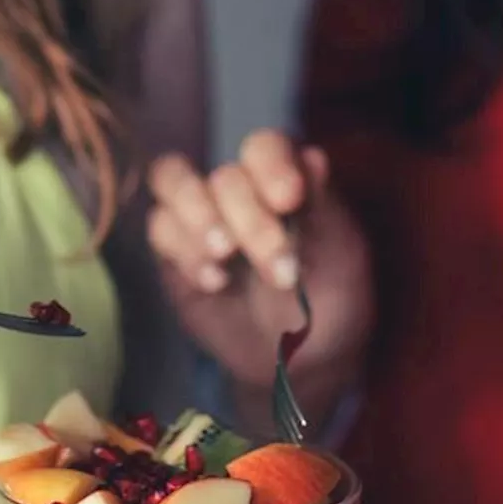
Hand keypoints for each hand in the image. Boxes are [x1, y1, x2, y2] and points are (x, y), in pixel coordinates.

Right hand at [146, 130, 372, 409]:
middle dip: (250, 220)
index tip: (289, 199)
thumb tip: (312, 157)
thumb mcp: (342, 254)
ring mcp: (201, 214)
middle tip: (279, 270)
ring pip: (174, 182)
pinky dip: (185, 251)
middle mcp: (240, 187)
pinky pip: (160, 228)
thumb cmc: (330, 296)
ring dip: (200, 218)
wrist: (300, 357)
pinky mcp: (174, 249)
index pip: (265, 146)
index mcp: (285, 175)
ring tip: (225, 255)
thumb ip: (324, 207)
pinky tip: (215, 282)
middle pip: (225, 177)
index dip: (271, 165)